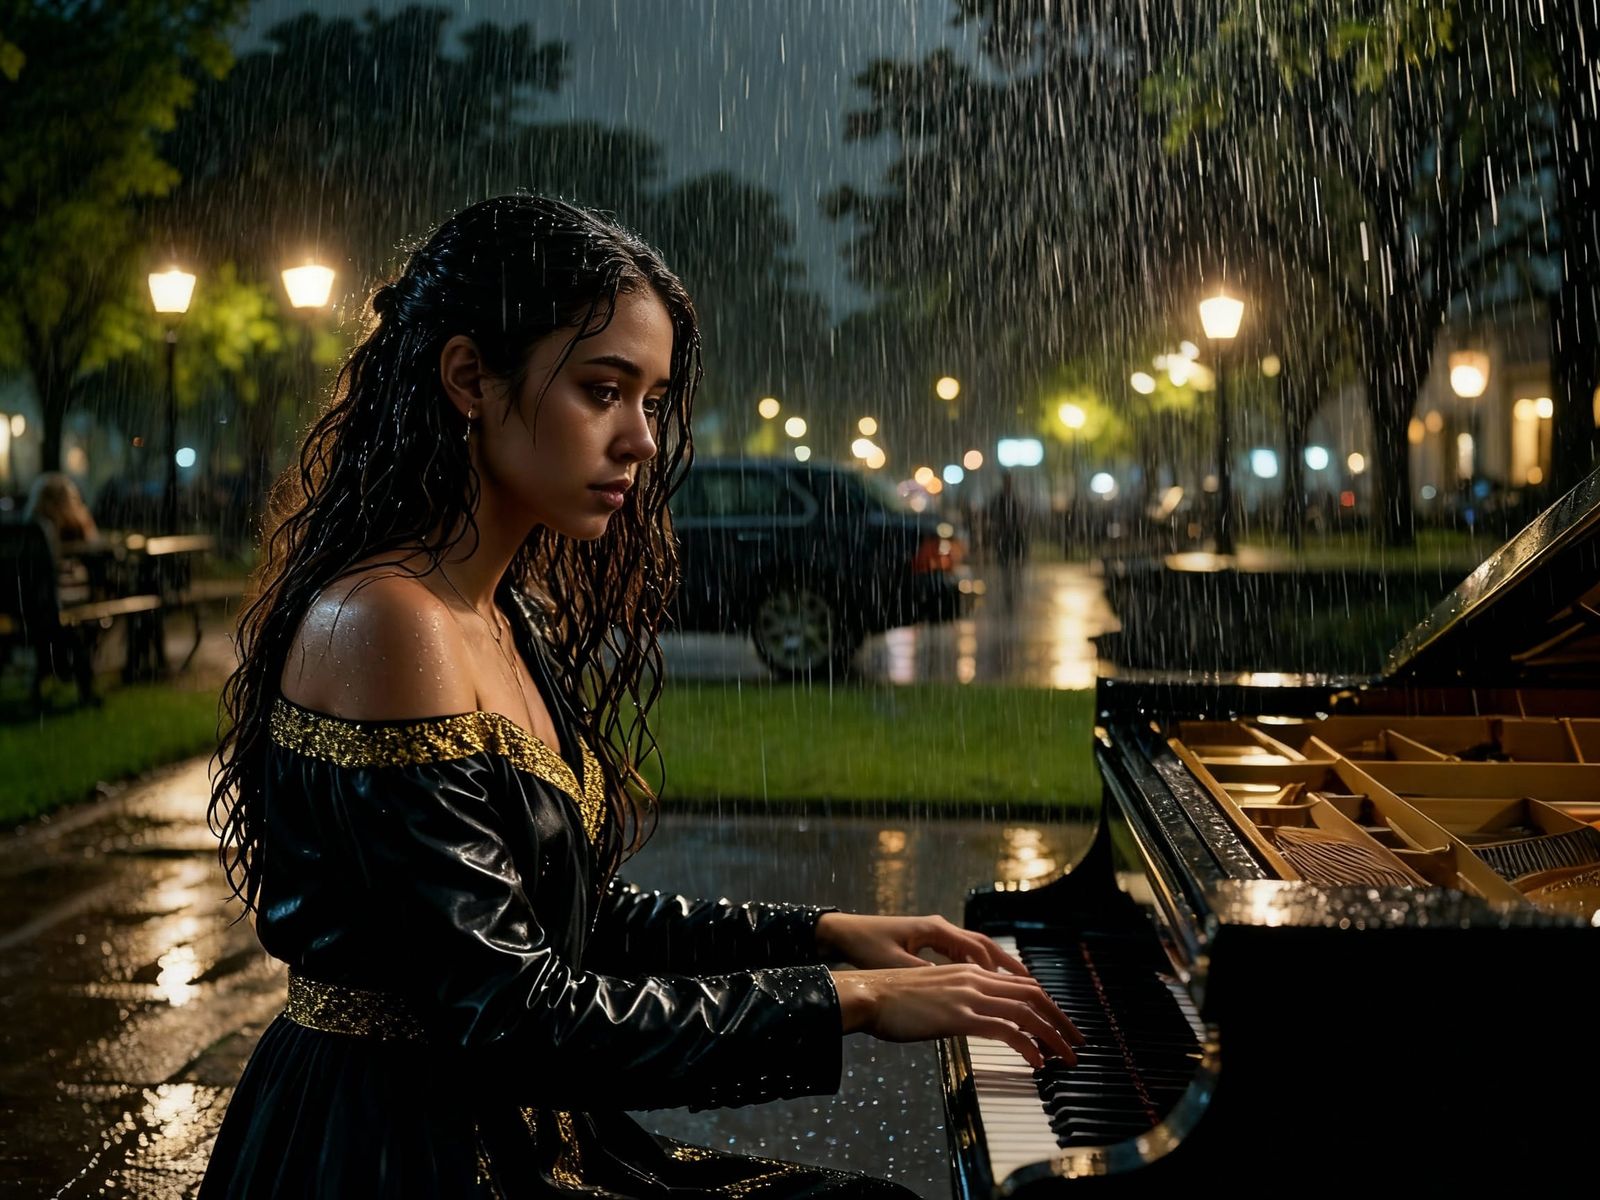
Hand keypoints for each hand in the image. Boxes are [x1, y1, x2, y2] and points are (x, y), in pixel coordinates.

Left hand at [815, 911, 1029, 974]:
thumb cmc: (865, 947)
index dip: (1001, 973)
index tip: (1019, 995)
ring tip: (1023, 991)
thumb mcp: (896, 965)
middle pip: (988, 947)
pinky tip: (988, 988)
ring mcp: (937, 935)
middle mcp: (942, 929)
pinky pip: (964, 955)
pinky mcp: (930, 944)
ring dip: (1001, 969)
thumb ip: (927, 978)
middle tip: (1039, 994)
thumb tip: (957, 995)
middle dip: (1014, 970)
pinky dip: (981, 969)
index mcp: (937, 930)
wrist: (842, 934)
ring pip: (978, 951)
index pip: (980, 950)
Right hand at [831, 963, 1084, 1068]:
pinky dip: (1027, 1046)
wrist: (867, 993)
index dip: (1045, 1002)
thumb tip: (969, 1018)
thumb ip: (954, 1001)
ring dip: (1053, 1035)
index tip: (1059, 1023)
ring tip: (1067, 1057)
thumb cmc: (889, 998)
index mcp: (967, 971)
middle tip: (1077, 1041)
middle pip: (1032, 994)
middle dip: (1060, 1019)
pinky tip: (1037, 1062)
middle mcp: (973, 978)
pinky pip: (1005, 1030)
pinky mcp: (959, 1016)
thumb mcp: (929, 993)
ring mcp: (968, 995)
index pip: (1019, 983)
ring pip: (1026, 1011)